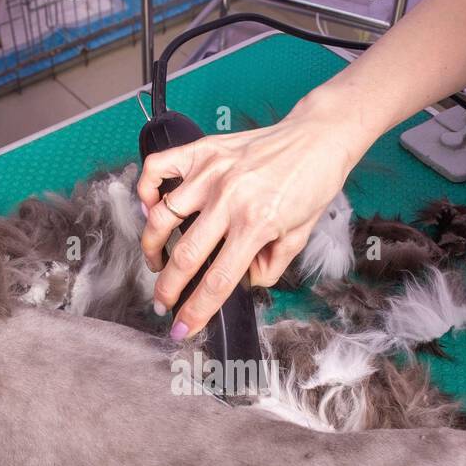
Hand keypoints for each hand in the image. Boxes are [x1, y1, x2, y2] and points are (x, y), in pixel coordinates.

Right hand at [136, 98, 368, 338]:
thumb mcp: (299, 236)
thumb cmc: (312, 185)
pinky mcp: (202, 151)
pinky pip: (157, 168)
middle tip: (161, 302)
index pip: (217, 280)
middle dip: (167, 289)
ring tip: (156, 261)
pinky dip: (146, 190)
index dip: (196, 311)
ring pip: (162, 217)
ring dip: (152, 247)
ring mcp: (211, 173)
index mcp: (256, 224)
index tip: (182, 328)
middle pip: (184, 256)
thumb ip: (269, 266)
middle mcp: (229, 199)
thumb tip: (241, 282)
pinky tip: (152, 208)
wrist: (319, 137)